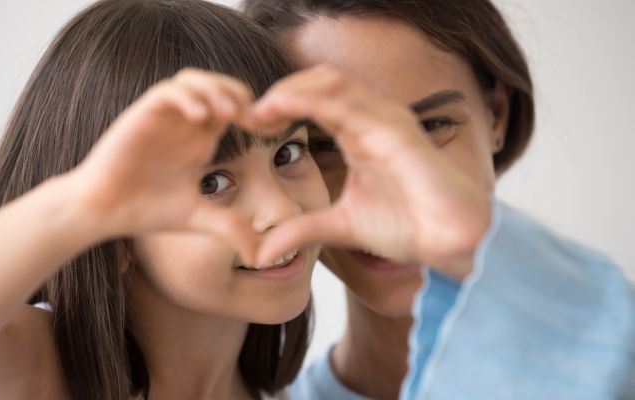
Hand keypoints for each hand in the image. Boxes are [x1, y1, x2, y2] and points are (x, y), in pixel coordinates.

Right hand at [68, 69, 258, 262]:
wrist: (102, 211)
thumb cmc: (146, 210)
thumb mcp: (198, 218)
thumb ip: (230, 228)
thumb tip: (261, 258)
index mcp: (201, 139)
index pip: (235, 108)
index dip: (257, 113)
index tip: (272, 130)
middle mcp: (184, 123)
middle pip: (219, 85)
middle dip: (240, 94)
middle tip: (253, 118)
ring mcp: (163, 116)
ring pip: (193, 79)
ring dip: (215, 89)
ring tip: (229, 113)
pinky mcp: (141, 115)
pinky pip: (167, 91)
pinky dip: (187, 97)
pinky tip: (200, 118)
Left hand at [247, 65, 490, 277]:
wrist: (452, 243)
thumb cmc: (408, 226)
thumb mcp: (340, 226)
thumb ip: (302, 230)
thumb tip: (260, 253)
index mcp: (360, 133)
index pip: (315, 99)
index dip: (280, 105)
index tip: (249, 124)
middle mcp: (373, 119)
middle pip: (320, 81)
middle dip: (281, 91)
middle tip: (249, 115)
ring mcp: (387, 121)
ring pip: (333, 82)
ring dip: (291, 90)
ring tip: (261, 110)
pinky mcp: (399, 134)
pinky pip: (352, 105)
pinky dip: (314, 101)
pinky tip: (285, 109)